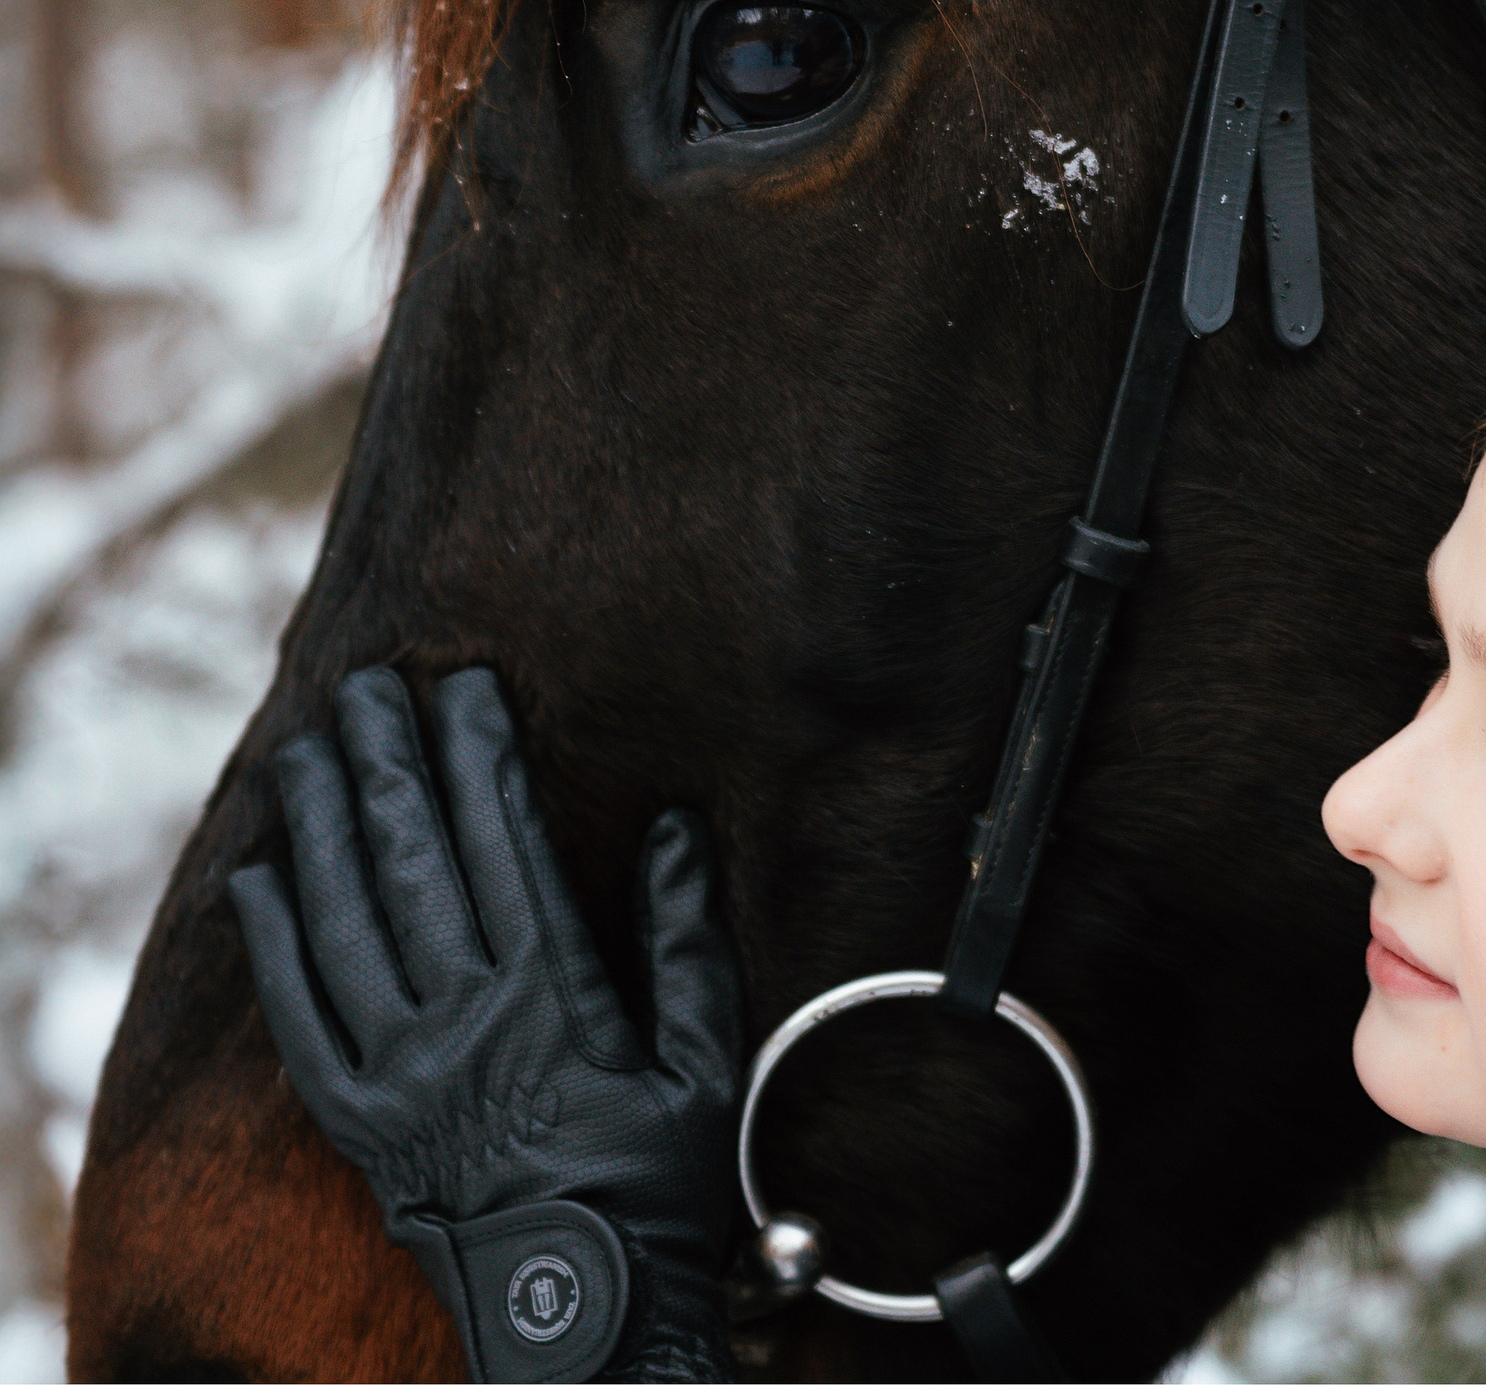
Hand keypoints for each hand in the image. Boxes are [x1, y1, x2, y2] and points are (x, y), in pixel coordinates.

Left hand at [230, 667, 739, 1382]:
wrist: (587, 1319)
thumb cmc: (659, 1188)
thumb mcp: (703, 1061)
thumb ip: (686, 941)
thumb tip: (676, 831)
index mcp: (554, 997)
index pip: (505, 845)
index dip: (480, 760)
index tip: (468, 691)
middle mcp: (464, 1022)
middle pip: (414, 864)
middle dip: (390, 764)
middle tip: (370, 687)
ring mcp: (399, 1072)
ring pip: (344, 922)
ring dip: (322, 826)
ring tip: (311, 750)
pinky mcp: (355, 1121)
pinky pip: (298, 1015)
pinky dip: (274, 940)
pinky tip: (262, 874)